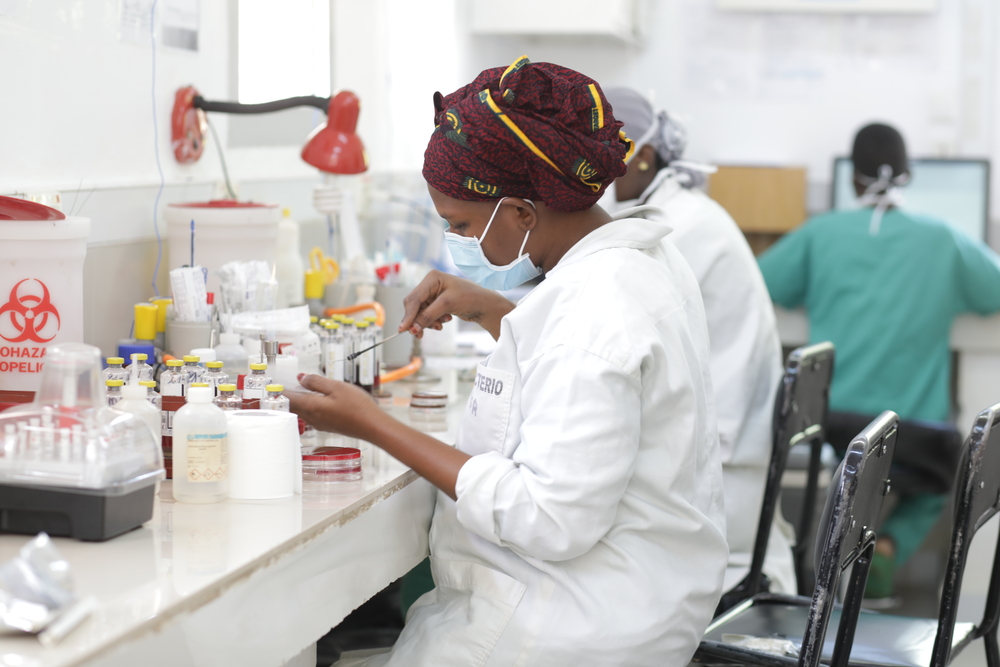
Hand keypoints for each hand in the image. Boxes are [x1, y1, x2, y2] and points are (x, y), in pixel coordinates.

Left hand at [287, 374, 384, 440]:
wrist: (372, 426)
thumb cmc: (358, 407)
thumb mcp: (337, 387)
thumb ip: (316, 382)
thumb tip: (301, 378)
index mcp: (311, 406)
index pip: (287, 397)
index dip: (279, 389)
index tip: (274, 381)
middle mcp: (312, 417)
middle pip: (292, 405)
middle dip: (286, 394)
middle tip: (283, 383)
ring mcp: (319, 423)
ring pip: (301, 410)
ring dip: (297, 399)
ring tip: (298, 387)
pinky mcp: (327, 425)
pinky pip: (311, 413)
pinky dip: (308, 404)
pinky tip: (316, 398)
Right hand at [399, 270, 513, 339]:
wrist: (486, 305)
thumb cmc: (471, 298)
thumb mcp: (448, 305)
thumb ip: (428, 316)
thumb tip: (412, 328)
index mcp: (432, 278)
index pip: (414, 299)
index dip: (408, 315)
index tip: (403, 330)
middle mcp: (431, 284)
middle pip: (414, 306)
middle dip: (419, 320)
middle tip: (420, 334)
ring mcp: (434, 294)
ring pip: (420, 313)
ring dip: (428, 322)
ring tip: (440, 325)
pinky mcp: (438, 303)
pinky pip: (427, 315)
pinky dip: (433, 321)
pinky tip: (445, 320)